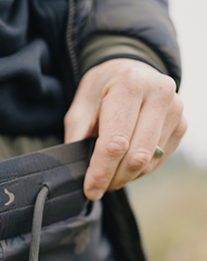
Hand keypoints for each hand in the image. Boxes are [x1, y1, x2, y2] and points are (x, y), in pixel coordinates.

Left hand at [64, 58, 186, 199]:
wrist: (127, 70)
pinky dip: (139, 170)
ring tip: (109, 174)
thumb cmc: (101, 92)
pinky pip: (159, 161)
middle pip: (136, 156)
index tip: (90, 190)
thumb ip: (78, 139)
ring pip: (149, 162)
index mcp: (129, 85)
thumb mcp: (80, 109)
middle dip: (114, 179)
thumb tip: (78, 173)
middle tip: (98, 187)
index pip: (115, 143)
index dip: (101, 172)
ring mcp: (175, 109)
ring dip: (126, 177)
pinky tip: (124, 164)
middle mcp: (158, 94)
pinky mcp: (181, 124)